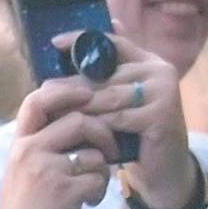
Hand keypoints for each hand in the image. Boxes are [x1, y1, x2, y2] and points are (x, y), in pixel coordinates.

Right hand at [0, 80, 114, 208]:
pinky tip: (88, 202)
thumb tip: (76, 120)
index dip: (67, 91)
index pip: (37, 100)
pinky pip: (98, 179)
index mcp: (20, 144)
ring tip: (93, 185)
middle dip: (104, 133)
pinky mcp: (64, 192)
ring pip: (94, 153)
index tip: (87, 95)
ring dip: (103, 169)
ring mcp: (46, 171)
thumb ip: (40, 145)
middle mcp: (29, 152)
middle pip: (79, 120)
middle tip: (111, 149)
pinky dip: (99, 191)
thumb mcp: (21, 171)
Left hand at [51, 31, 188, 207]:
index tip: (54, 42)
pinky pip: (117, 118)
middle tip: (43, 92)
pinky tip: (77, 134)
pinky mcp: (162, 114)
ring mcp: (164, 91)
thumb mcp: (118, 103)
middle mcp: (159, 71)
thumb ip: (102, 80)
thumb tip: (67, 51)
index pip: (114, 43)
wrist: (163, 168)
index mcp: (148, 62)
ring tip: (53, 115)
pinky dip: (96, 127)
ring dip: (79, 108)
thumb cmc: (134, 134)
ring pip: (108, 97)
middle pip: (105, 74)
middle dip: (72, 85)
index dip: (83, 40)